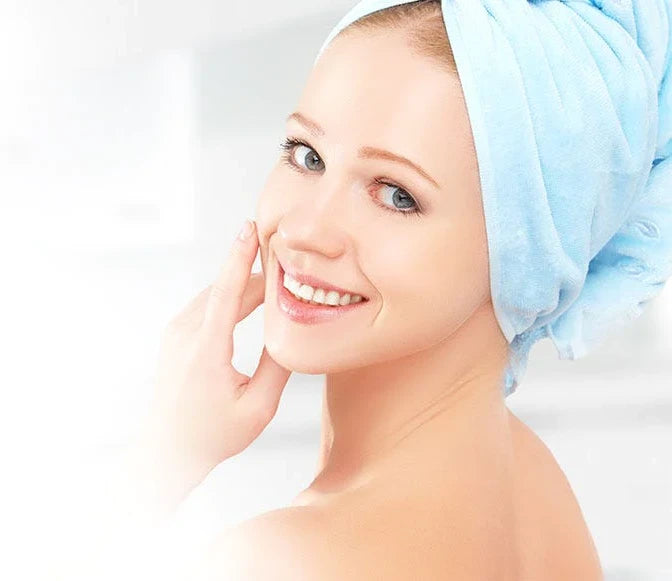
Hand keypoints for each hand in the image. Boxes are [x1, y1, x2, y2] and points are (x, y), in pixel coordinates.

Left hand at [145, 219, 291, 484]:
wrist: (168, 451)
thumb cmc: (214, 435)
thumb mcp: (258, 409)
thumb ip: (278, 368)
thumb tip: (294, 333)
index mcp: (205, 350)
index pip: (225, 292)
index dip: (240, 257)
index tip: (250, 228)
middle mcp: (185, 335)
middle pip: (226, 290)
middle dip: (257, 276)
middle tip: (289, 266)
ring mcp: (176, 333)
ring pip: (215, 295)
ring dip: (244, 287)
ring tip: (274, 284)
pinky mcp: (175, 336)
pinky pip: (206, 305)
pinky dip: (229, 298)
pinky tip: (249, 302)